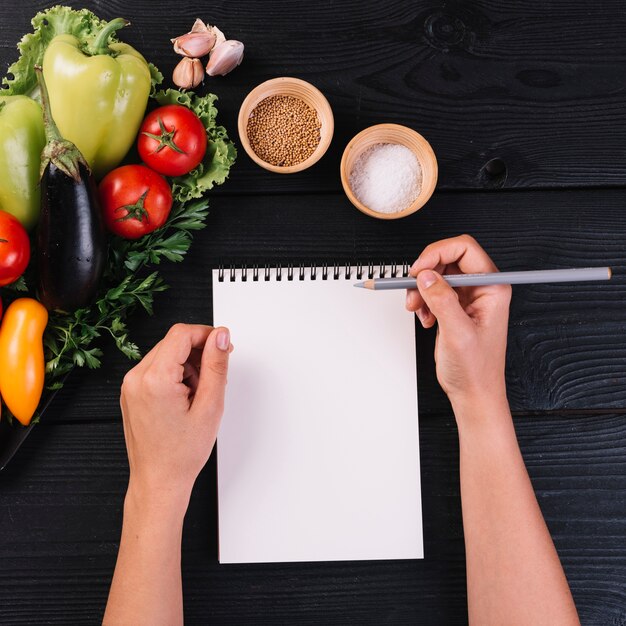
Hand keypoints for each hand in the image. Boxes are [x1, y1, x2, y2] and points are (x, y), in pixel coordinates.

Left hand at [120, 323, 231, 502]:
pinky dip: (175, 374)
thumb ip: (216, 365)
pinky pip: (156, 368)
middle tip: (215, 377)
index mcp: (154, 379)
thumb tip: (221, 336)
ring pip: (166, 354)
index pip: (182, 334)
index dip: (207, 335)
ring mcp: (130, 385)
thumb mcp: (210, 406)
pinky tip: (186, 397)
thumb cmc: (182, 453)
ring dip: (188, 364)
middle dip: (199, 352)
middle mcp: (136, 378)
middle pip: (173, 342)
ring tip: (199, 394)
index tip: (223, 347)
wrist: (159, 481)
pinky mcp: (131, 392)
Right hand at [405, 235, 510, 411]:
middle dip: (426, 273)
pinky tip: (425, 318)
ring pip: (437, 275)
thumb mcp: (458, 334)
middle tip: (414, 290)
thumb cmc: (476, 369)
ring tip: (418, 309)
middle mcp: (481, 289)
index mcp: (492, 288)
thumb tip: (427, 276)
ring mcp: (468, 298)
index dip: (437, 253)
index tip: (420, 270)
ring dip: (421, 289)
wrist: (473, 392)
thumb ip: (442, 301)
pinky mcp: (455, 307)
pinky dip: (422, 301)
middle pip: (448, 259)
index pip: (464, 249)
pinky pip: (433, 291)